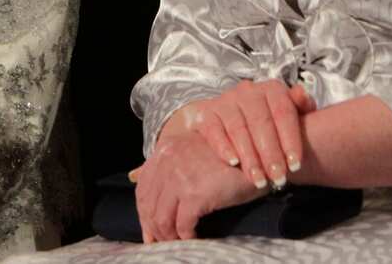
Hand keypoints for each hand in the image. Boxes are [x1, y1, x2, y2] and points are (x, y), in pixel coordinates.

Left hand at [130, 130, 258, 241]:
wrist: (258, 156)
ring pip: (162, 218)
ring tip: (178, 242)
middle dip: (154, 228)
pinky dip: (185, 237)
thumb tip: (133, 176)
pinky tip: (193, 239)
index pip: (143, 187)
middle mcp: (168, 160)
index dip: (144, 211)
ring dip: (168, 236)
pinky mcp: (195, 194)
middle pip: (149, 205)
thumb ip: (166, 162)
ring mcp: (180, 177)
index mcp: (165, 149)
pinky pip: (182, 225)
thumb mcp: (191, 151)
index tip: (150, 229)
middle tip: (161, 243)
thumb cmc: (228, 155)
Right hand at [162, 80, 313, 190]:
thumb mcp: (285, 113)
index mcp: (271, 90)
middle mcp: (248, 92)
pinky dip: (223, 146)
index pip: (283, 112)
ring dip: (250, 157)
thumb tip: (304, 97)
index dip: (290, 139)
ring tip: (259, 179)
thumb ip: (298, 107)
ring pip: (238, 128)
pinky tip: (233, 162)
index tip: (295, 164)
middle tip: (278, 178)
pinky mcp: (205, 114)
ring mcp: (225, 101)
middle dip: (271, 153)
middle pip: (261, 122)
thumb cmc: (262, 121)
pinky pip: (214, 130)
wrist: (225, 119)